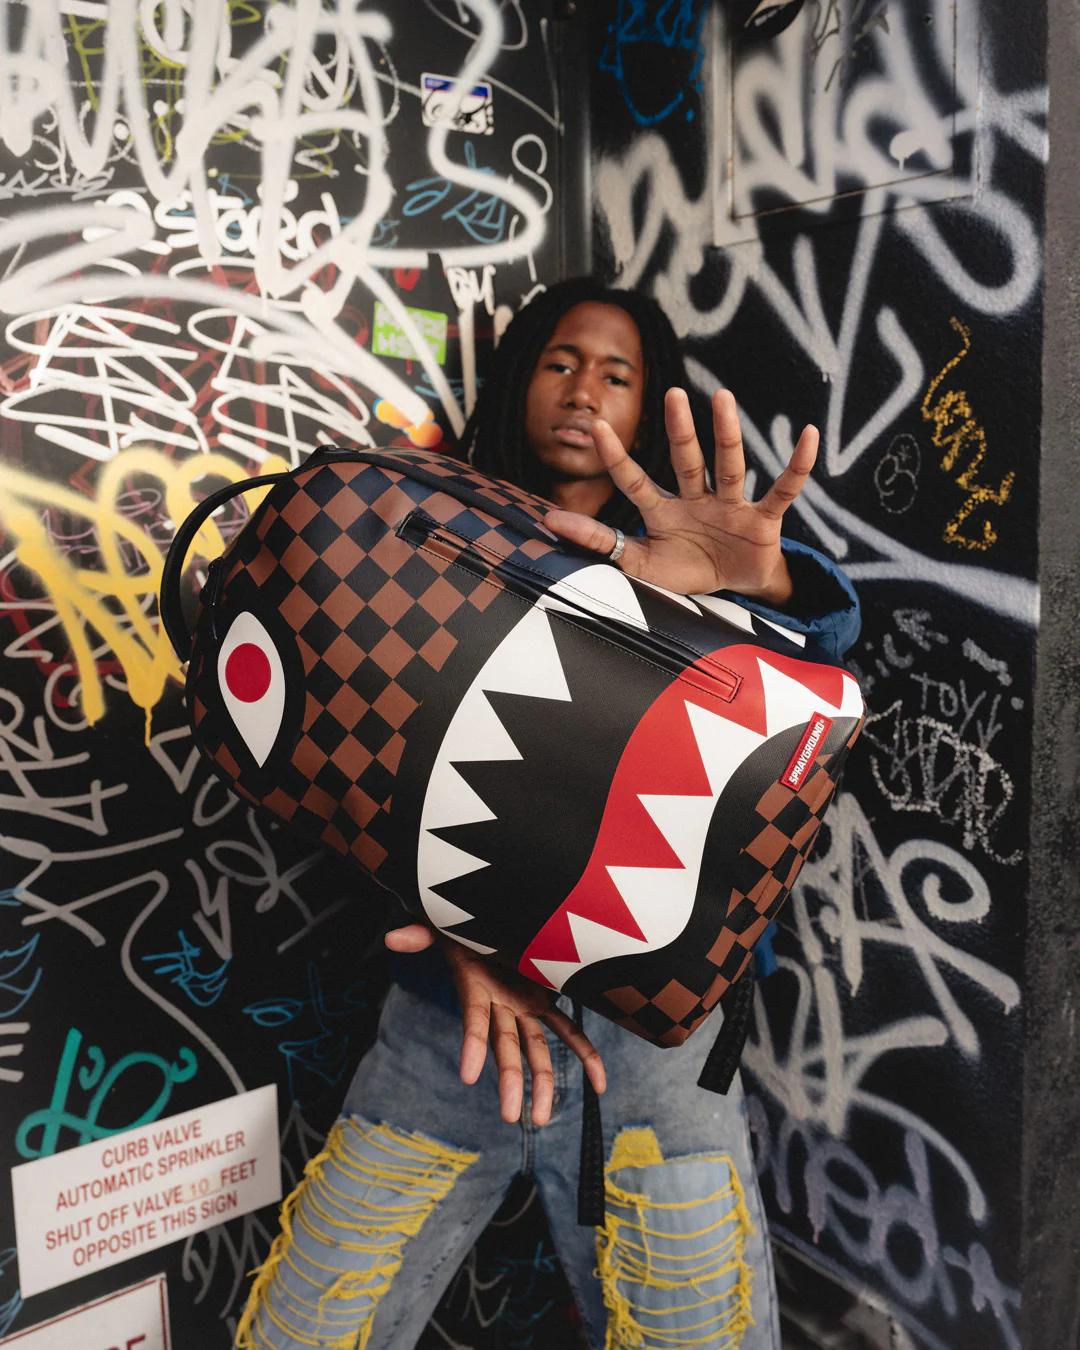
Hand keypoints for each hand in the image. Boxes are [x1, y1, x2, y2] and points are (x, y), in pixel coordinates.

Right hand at [384, 923, 606, 1124]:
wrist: (488, 921)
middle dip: (509, 1082)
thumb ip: (420, 934)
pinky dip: (586, 1054)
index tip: (467, 1076)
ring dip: (542, 1084)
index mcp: (476, 990)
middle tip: (510, 1117)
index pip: (474, 1023)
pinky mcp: (545, 1000)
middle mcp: (500, 1007)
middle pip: (506, 1049)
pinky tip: (601, 1084)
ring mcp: (523, 1007)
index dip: (472, 1047)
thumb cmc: (461, 926)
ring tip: (541, 1120)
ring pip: (536, 1051)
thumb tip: (393, 938)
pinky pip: (570, 1030)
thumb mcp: (441, 927)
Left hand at [543, 388, 817, 606]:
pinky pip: (784, 489)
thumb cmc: (687, 570)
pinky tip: (807, 436)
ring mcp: (731, 506)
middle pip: (686, 460)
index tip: (595, 427)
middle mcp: (697, 499)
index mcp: (664, 510)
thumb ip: (599, 541)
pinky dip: (798, 465)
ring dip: (727, 434)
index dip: (616, 458)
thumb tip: (549, 519)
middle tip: (671, 395)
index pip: (635, 481)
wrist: (735, 589)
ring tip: (723, 398)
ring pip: (729, 465)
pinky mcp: (763, 519)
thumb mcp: (641, 563)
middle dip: (679, 430)